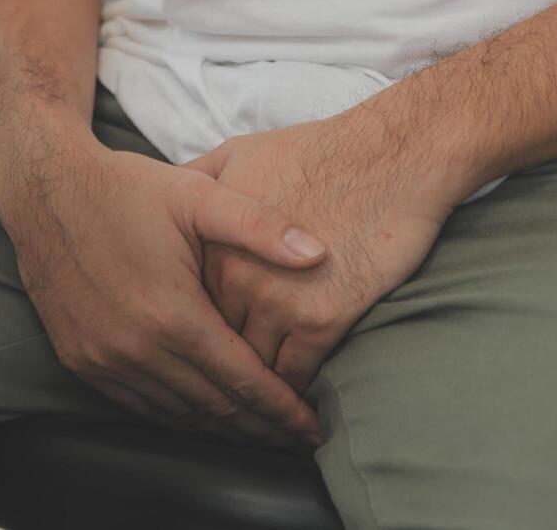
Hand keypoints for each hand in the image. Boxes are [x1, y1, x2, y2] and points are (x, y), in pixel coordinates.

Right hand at [0, 120, 330, 446]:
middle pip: (214, 407)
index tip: (314, 428)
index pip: (243, 381)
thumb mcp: (197, 195)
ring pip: (176, 413)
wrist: (45, 190)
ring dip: (219, 427)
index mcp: (173, 313)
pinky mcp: (80, 360)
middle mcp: (137, 347)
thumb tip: (319, 254)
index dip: (284, 410)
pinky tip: (199, 413)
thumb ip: (260, 226)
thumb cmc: (126, 188)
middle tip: (296, 440)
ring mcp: (104, 359)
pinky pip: (137, 404)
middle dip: (260, 428)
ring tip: (257, 432)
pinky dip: (175, 414)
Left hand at [191, 108, 467, 393]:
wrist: (391, 157)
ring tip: (258, 404)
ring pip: (253, 365)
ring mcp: (277, 300)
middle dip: (221, 361)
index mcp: (210, 242)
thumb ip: (196, 181)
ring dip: (257, 385)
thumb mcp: (237, 153)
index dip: (196, 325)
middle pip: (215, 340)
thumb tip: (165, 193)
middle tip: (225, 385)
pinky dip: (295, 392)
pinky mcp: (322, 319)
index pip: (187, 305)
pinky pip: (296, 374)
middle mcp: (234, 276)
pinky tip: (297, 398)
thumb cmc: (317, 152)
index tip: (200, 341)